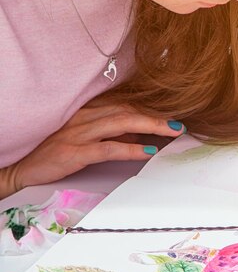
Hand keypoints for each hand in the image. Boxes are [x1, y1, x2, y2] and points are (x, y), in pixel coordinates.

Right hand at [7, 104, 185, 193]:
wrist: (23, 167)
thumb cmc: (57, 152)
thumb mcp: (89, 138)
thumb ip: (114, 134)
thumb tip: (143, 136)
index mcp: (89, 112)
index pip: (126, 104)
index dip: (152, 108)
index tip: (174, 113)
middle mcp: (85, 117)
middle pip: (128, 110)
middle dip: (157, 116)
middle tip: (181, 123)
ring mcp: (79, 133)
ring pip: (121, 123)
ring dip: (151, 126)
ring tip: (172, 132)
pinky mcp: (74, 151)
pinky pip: (108, 148)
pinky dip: (131, 149)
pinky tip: (148, 151)